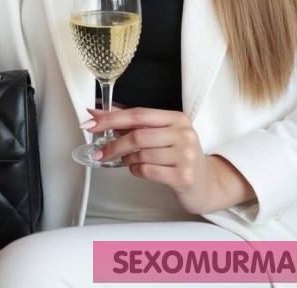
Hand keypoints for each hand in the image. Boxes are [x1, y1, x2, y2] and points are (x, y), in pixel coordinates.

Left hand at [83, 106, 254, 214]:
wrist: (205, 183)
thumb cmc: (178, 156)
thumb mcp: (160, 135)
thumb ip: (132, 124)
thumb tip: (98, 113)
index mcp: (176, 118)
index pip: (138, 114)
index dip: (111, 118)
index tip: (91, 122)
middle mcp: (183, 133)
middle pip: (138, 135)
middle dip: (113, 144)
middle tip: (98, 152)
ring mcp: (185, 155)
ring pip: (141, 154)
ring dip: (126, 160)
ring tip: (127, 161)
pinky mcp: (183, 176)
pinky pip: (147, 171)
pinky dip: (136, 171)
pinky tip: (139, 170)